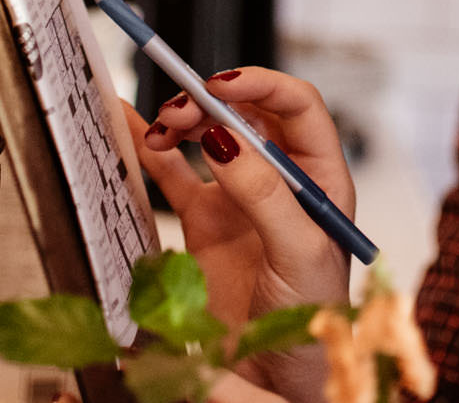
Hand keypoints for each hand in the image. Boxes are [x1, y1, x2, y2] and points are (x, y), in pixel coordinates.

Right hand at [130, 68, 353, 402]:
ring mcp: (241, 197)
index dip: (261, 85)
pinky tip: (137, 129)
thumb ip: (263, 193)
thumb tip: (226, 137)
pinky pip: (176, 174)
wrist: (279, 379)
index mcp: (321, 177)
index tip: (222, 84)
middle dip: (212, 101)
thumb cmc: (313, 320)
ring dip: (184, 121)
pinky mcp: (206, 221)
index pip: (297, 107)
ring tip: (162, 127)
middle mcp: (282, 179)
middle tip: (182, 110)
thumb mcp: (298, 251)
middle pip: (246, 113)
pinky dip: (155, 149)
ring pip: (210, 135)